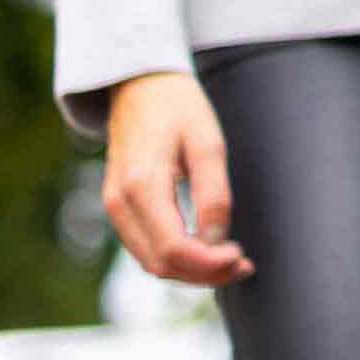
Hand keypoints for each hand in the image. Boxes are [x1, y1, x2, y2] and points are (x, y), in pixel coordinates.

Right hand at [101, 72, 249, 286]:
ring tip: (231, 261)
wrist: (140, 86)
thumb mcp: (208, 143)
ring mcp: (115, 207)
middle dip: (204, 273)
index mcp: (142, 185)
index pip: (173, 248)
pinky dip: (175, 257)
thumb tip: (218, 240)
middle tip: (244, 265)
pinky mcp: (119, 207)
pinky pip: (145, 247)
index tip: (241, 255)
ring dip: (190, 270)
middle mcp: (120, 203)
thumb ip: (214, 193)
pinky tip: (206, 250)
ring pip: (150, 262)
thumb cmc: (178, 108)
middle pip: (160, 264)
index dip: (209, 263)